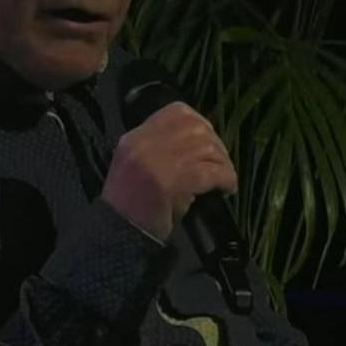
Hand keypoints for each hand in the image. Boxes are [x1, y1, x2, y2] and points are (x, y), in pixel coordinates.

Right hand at [100, 102, 236, 241]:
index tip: (209, 140)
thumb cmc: (131, 205)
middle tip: (220, 162)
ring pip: (206, 147)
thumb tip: (201, 146)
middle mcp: (144, 144)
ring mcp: (157, 162)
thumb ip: (163, 150)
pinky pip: (210, 172)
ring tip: (225, 178)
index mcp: (135, 137)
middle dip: (216, 143)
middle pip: (196, 127)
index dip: (200, 123)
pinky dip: (225, 178)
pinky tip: (227, 188)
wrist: (118, 233)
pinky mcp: (171, 183)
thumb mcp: (140, 167)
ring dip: (222, 162)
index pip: (176, 112)